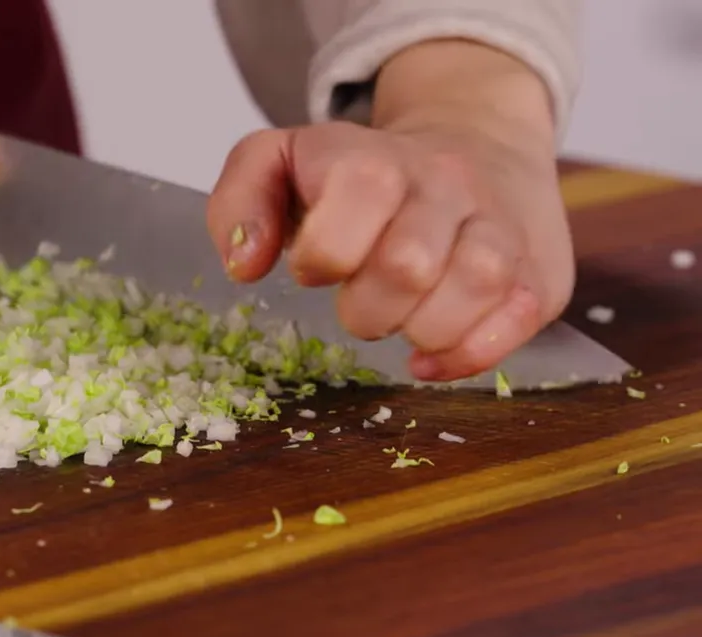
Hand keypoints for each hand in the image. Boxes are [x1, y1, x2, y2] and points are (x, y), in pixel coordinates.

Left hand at [206, 41, 572, 381]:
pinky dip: (471, 352)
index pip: (357, 194)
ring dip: (424, 329)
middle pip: (408, 262)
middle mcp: (445, 182)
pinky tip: (434, 355)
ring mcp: (500, 223)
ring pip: (477, 284)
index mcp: (375, 156)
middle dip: (368, 308)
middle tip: (360, 306)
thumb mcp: (281, 162)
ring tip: (403, 325)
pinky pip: (520, 316)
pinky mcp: (539, 269)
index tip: (315, 268)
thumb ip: (238, 201)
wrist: (475, 141)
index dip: (325, 251)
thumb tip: (244, 264)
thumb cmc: (359, 176)